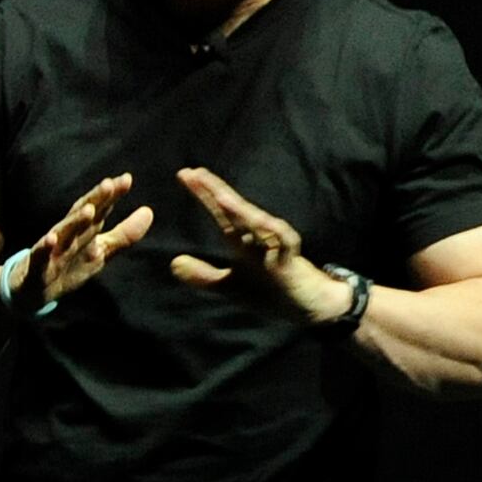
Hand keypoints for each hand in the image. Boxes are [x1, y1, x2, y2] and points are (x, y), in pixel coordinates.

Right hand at [23, 172, 154, 304]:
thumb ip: (124, 234)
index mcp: (83, 233)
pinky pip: (39, 258)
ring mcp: (50, 251)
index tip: (126, 179)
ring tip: (88, 210)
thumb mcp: (99, 252)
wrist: (29, 292)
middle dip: (95, 200)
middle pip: (82, 215)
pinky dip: (43, 249)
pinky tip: (49, 239)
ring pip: (63, 233)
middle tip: (109, 184)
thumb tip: (149, 211)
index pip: (99, 210)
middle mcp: (67, 237)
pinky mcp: (35, 269)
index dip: (112, 196)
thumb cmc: (67, 267)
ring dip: (74, 221)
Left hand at [169, 168, 352, 322]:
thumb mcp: (229, 286)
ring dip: (240, 208)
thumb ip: (203, 276)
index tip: (184, 175)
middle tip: (193, 172)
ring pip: (257, 221)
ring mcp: (276, 246)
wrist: (308, 308)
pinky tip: (258, 220)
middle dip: (215, 191)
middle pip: (234, 210)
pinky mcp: (292, 259)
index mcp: (243, 241)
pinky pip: (284, 240)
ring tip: (219, 196)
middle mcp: (258, 237)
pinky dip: (272, 230)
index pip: (220, 214)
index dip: (204, 195)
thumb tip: (173, 263)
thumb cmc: (271, 292)